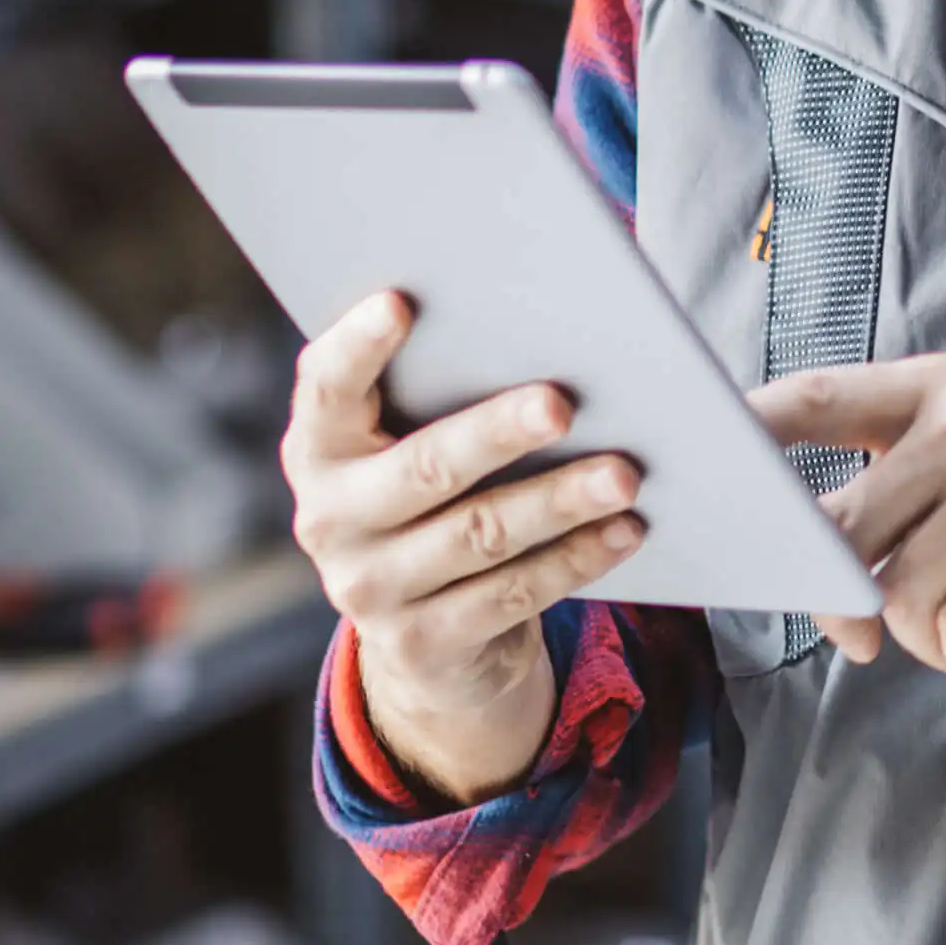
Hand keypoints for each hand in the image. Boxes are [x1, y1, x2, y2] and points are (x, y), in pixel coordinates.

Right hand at [282, 290, 646, 802]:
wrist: (426, 636)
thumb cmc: (437, 495)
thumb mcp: (414, 444)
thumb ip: (445, 388)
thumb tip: (551, 323)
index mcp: (320, 448)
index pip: (325, 386)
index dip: (356, 346)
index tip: (401, 301)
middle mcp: (329, 518)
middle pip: (425, 466)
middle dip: (497, 432)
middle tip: (562, 403)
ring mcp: (369, 588)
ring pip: (479, 534)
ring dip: (559, 500)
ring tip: (625, 474)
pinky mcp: (420, 643)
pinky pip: (512, 594)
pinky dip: (576, 557)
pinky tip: (626, 528)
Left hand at [752, 354, 945, 676]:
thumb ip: (912, 478)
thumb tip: (817, 560)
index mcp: (944, 388)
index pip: (812, 397)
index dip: (742, 429)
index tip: (692, 459)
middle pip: (839, 525)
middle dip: (835, 599)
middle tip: (861, 638)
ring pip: (898, 594)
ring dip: (930, 635)